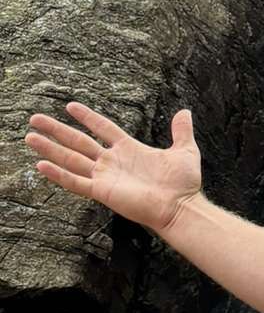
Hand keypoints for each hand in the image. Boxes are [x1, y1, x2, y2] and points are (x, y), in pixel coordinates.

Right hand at [25, 104, 203, 233]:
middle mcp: (112, 162)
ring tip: (30, 137)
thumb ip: (181, 131)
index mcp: (129, 150)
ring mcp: (105, 177)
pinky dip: (58, 174)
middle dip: (57, 130)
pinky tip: (40, 165)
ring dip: (50, 149)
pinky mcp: (102, 192)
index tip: (70, 105)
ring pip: (71, 159)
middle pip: (79, 141)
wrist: (181, 206)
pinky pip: (75, 182)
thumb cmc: (183, 183)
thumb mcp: (185, 150)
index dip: (87, 117)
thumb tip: (185, 112)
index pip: (103, 128)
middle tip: (35, 118)